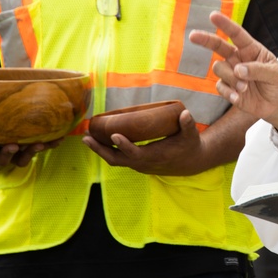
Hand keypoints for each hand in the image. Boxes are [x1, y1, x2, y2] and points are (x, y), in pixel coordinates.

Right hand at [0, 124, 62, 172]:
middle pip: (3, 159)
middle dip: (7, 154)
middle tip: (12, 146)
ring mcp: (15, 157)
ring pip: (23, 157)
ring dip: (31, 151)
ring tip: (37, 145)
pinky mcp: (29, 151)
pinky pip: (40, 149)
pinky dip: (49, 144)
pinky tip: (59, 139)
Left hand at [83, 109, 208, 175]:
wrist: (189, 162)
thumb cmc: (189, 146)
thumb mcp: (191, 136)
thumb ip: (188, 125)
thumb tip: (185, 113)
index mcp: (154, 156)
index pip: (136, 153)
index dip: (124, 145)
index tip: (114, 135)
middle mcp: (143, 163)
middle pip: (116, 159)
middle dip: (100, 150)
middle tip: (86, 137)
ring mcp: (138, 164)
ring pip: (114, 160)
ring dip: (100, 150)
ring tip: (86, 138)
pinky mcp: (136, 162)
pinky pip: (118, 158)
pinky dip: (106, 150)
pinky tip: (98, 140)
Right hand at [188, 11, 277, 128]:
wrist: (277, 105)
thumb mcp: (274, 74)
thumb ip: (258, 70)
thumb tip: (237, 69)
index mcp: (251, 49)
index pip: (236, 34)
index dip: (225, 24)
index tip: (213, 15)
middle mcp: (238, 58)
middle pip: (218, 45)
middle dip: (205, 39)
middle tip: (193, 36)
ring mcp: (232, 73)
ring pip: (219, 68)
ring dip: (231, 78)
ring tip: (245, 88)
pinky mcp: (228, 88)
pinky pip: (220, 87)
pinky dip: (228, 92)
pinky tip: (239, 97)